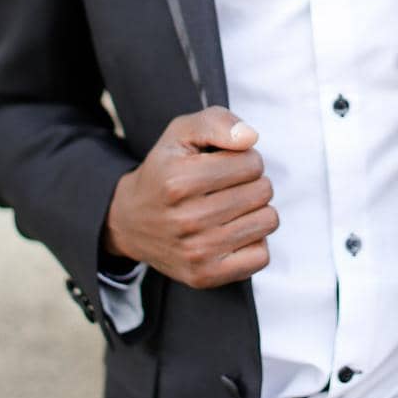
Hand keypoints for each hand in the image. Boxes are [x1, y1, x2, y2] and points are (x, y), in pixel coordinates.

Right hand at [102, 106, 277, 289]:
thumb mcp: (181, 133)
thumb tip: (250, 137)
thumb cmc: (164, 171)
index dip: (244, 158)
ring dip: (256, 210)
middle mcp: (186, 219)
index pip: (252, 162)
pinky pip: (261, 255)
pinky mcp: (205, 276)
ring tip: (232, 208)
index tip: (225, 165)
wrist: (130, 221)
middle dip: (252, 183)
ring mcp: (196, 251)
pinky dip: (254, 241)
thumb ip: (217, 122)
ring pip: (267, 221)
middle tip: (227, 187)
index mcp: (179, 180)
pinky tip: (233, 231)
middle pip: (262, 191)